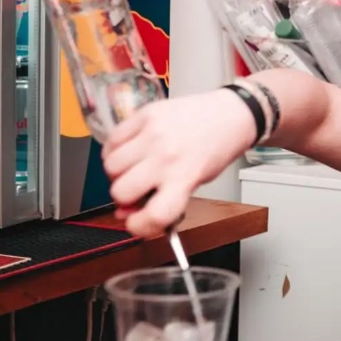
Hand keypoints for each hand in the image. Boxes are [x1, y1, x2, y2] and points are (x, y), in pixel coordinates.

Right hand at [100, 89, 255, 236]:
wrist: (230, 113)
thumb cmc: (216, 148)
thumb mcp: (197, 180)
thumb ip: (163, 197)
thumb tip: (125, 212)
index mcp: (185, 177)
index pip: (154, 215)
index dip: (139, 227)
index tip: (137, 223)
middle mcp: (166, 157)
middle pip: (121, 192)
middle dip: (125, 197)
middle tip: (136, 190)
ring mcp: (153, 134)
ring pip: (110, 167)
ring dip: (118, 173)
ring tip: (134, 168)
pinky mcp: (144, 116)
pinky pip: (111, 141)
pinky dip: (114, 150)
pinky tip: (130, 151)